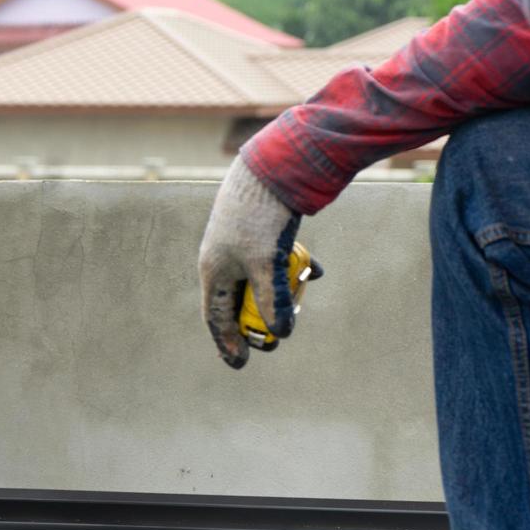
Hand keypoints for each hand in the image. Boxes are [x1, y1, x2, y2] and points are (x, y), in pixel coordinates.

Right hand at [199, 156, 303, 368]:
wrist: (271, 166)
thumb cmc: (258, 215)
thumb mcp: (265, 264)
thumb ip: (272, 301)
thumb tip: (282, 335)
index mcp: (214, 270)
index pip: (215, 316)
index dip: (226, 342)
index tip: (241, 364)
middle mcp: (224, 260)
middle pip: (239, 302)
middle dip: (258, 322)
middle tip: (275, 341)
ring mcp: (242, 246)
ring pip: (259, 282)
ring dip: (279, 295)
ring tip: (297, 304)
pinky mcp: (261, 233)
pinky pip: (275, 261)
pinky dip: (293, 270)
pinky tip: (316, 272)